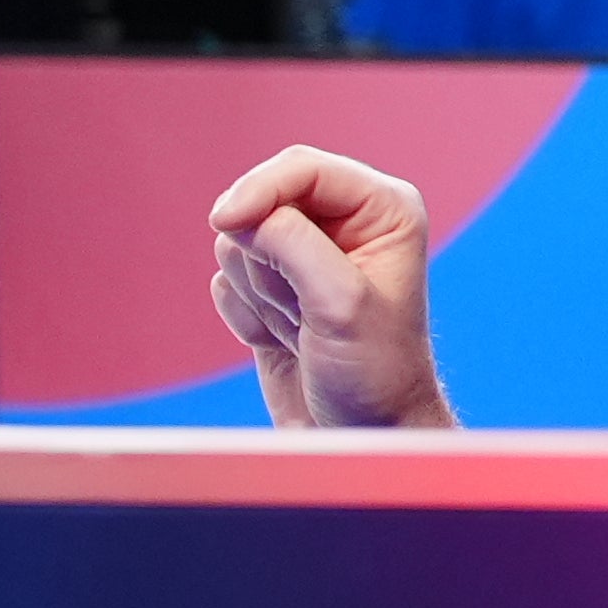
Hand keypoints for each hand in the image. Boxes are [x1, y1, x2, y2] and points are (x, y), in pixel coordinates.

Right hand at [205, 145, 458, 429]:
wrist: (361, 438)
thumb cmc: (373, 375)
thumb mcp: (340, 303)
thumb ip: (292, 244)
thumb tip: (238, 215)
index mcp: (382, 209)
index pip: (302, 169)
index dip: (258, 190)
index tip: (225, 221)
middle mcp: (345, 225)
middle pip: (261, 203)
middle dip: (266, 257)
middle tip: (301, 306)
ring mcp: (305, 258)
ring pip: (237, 244)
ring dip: (259, 293)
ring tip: (300, 328)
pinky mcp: (272, 290)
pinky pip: (226, 282)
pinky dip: (244, 315)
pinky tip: (285, 340)